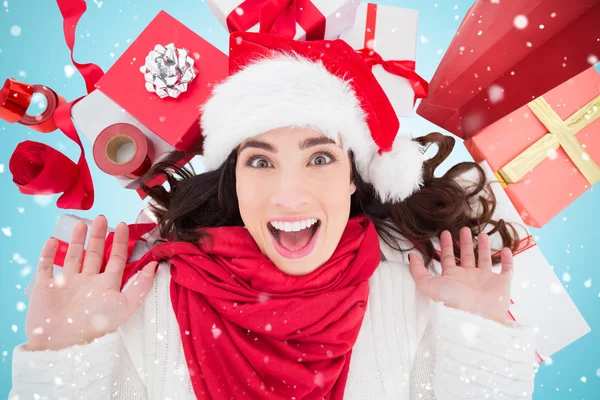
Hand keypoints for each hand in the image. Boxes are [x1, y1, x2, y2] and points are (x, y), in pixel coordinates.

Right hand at [25, 215, 158, 350]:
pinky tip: (53, 240)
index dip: (121, 243)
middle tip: (102, 217)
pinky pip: (46, 266)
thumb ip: (142, 285)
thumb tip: (156, 264)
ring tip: (81, 224)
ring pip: (73, 257)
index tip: (123, 225)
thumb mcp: (126, 304)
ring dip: (76, 240)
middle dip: (99, 236)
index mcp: (106, 286)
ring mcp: (67, 284)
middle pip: (95, 254)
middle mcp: (88, 283)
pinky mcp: (46, 288)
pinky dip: (48, 253)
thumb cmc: (97, 325)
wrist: (63, 343)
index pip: (116, 260)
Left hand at [408, 227, 512, 324]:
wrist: (475, 317)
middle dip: (464, 242)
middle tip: (464, 228)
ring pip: (485, 259)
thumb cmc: (451, 301)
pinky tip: (506, 249)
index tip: (445, 232)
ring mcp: (485, 280)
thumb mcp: (428, 284)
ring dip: (484, 247)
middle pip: (466, 256)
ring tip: (482, 234)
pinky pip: (507, 270)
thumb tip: (411, 255)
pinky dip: (508, 260)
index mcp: (452, 277)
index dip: (445, 245)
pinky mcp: (501, 284)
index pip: (447, 257)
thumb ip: (417, 270)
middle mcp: (468, 278)